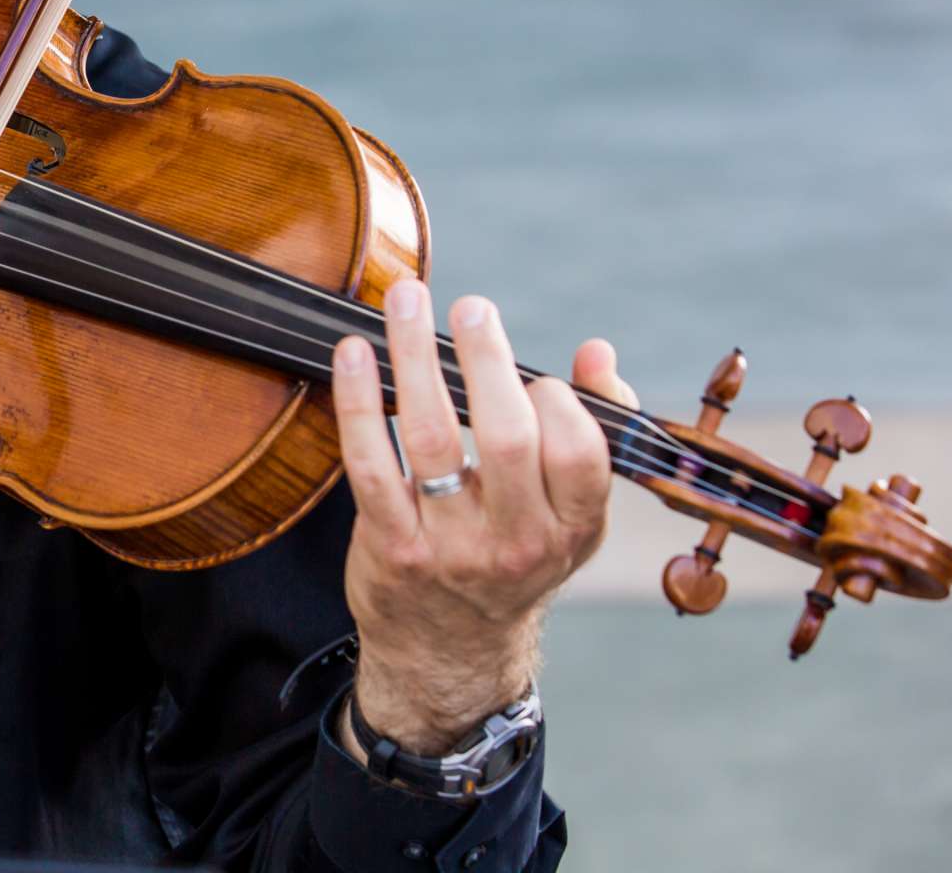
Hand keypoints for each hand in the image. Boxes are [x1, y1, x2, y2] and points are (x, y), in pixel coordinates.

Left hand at [329, 278, 636, 754]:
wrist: (449, 651)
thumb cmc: (514, 557)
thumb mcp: (571, 515)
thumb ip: (594, 431)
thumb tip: (597, 352)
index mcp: (572, 530)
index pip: (581, 458)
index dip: (562, 406)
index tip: (537, 373)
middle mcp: (516, 542)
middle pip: (507, 438)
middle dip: (488, 361)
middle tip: (474, 308)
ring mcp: (450, 546)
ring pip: (431, 436)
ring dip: (415, 357)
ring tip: (406, 301)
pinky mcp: (391, 545)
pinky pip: (370, 461)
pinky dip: (359, 400)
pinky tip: (354, 354)